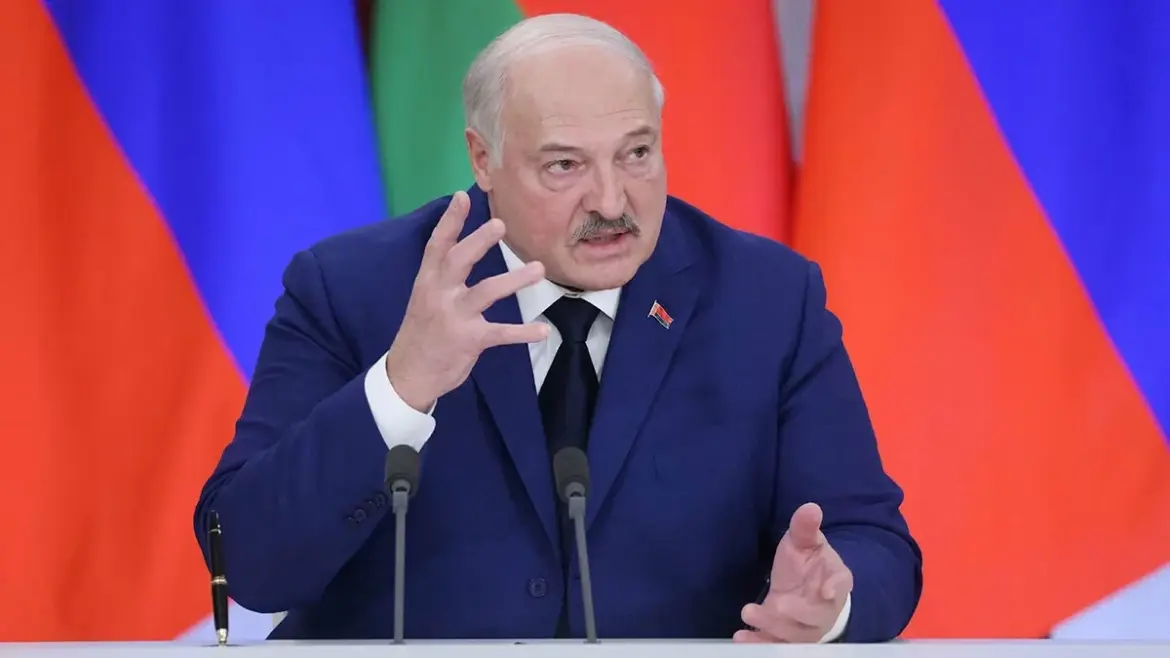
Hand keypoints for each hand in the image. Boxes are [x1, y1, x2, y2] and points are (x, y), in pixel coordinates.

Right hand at [385, 191, 547, 410]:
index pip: (437, 245)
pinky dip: (523, 332)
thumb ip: (443, 275)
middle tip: (500, 225)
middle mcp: (439, 295)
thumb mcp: (425, 298)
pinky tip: (543, 330)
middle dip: (479, 242)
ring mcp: (454, 318)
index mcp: (427, 281)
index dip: (450, 221)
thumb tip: (463, 245)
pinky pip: (500, 333)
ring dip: (514, 280)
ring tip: (538, 269)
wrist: (408, 374)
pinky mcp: (469, 340)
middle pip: (459, 261)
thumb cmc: (423, 331)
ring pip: (486, 292)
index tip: (462, 196)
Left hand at [734, 502, 852, 642]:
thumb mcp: (806, 541)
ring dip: (772, 628)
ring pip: (794, 636)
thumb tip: (811, 507)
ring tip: (749, 613)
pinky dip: (759, 644)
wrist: (805, 587)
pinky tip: (741, 637)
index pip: (840, 585)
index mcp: (836, 581)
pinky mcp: (786, 638)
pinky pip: (775, 645)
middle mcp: (825, 610)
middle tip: (777, 604)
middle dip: (796, 614)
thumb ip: (806, 527)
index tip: (826, 591)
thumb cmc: (808, 562)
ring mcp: (806, 628)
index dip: (835, 588)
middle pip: (814, 617)